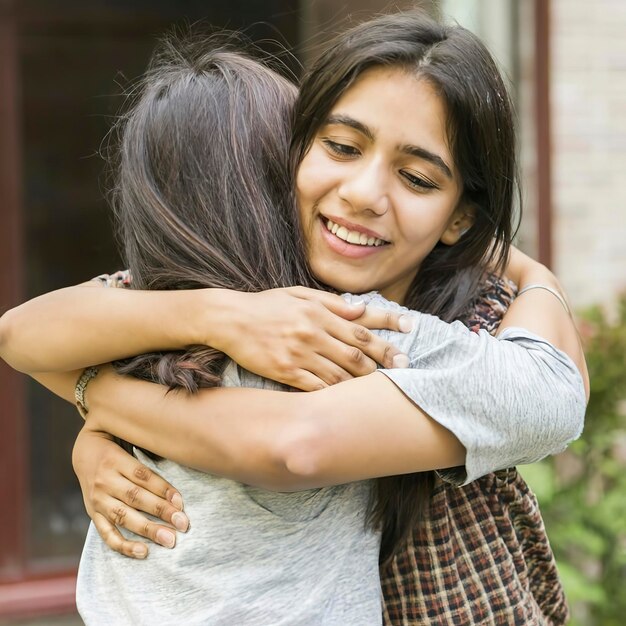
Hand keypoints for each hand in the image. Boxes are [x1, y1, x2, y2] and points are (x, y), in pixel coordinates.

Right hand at [72, 427, 188, 557]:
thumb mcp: (130, 446)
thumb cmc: (118, 449)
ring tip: (169, 540)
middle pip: (135, 498)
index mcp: (116, 460)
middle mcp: (105, 481)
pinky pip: (107, 534)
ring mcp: (97, 499)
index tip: (181, 502)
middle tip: (183, 524)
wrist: (84, 451)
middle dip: (161, 512)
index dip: (163, 489)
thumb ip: (150, 460)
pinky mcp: (93, 514)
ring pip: (124, 517)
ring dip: (148, 530)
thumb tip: (175, 483)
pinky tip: (143, 552)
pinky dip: (124, 545)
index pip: (143, 476)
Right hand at [216, 286, 411, 390]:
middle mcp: (313, 332)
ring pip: (341, 373)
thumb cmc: (265, 305)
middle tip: (404, 369)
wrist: (229, 319)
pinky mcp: (285, 371)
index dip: (388, 328)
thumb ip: (331, 303)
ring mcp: (300, 353)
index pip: (361, 323)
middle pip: (357, 352)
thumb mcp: (298, 294)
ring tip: (381, 388)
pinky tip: (347, 399)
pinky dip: (335, 394)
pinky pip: (317, 387)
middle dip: (384, 360)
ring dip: (363, 381)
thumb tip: (360, 308)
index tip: (411, 330)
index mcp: (319, 312)